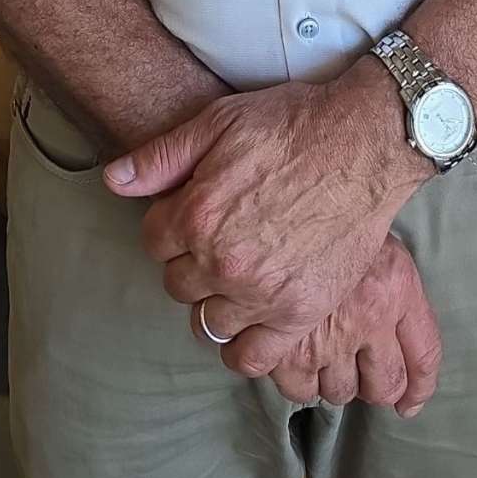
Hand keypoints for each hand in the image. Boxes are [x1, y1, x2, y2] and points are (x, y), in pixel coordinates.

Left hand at [104, 67, 419, 349]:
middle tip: (220, 240)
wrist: (363, 141)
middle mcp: (223, 262)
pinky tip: (250, 323)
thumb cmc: (292, 123)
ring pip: (209, 321)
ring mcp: (261, 293)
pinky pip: (252, 356)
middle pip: (178, 283)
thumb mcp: (219, 121)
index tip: (194, 212)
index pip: (154, 240)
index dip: (171, 223)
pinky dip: (243, 348)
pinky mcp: (300, 312)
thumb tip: (113, 180)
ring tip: (238, 277)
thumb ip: (162, 156)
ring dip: (216, 301)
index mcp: (196, 214)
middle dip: (191, 261)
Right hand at [245, 237, 441, 414]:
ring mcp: (324, 335)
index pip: (424, 357)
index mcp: (396, 290)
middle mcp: (366, 318)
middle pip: (383, 387)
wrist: (286, 195)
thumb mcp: (382, 247)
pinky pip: (297, 389)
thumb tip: (406, 382)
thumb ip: (403, 303)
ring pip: (337, 392)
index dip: (418, 388)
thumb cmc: (334, 220)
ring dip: (331, 381)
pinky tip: (290, 354)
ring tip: (318, 352)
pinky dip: (295, 379)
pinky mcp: (283, 346)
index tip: (408, 402)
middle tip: (353, 365)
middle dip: (370, 384)